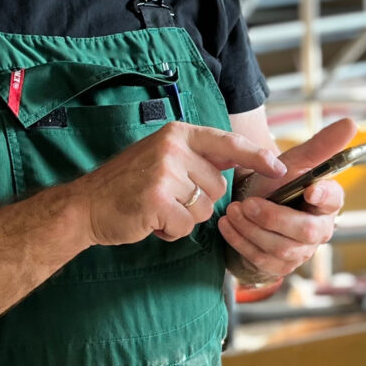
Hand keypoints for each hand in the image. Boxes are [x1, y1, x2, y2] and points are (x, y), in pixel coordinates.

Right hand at [74, 123, 282, 246]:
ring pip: (204, 208)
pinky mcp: (157, 199)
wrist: (85, 205)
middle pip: (218, 186)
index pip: (228, 142)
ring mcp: (164, 172)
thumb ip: (196, 158)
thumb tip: (235, 166)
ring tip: (156, 208)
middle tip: (165, 197)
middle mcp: (173, 148)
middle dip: (198, 200)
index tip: (279, 167)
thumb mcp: (162, 157)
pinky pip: (185, 226)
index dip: (256, 156)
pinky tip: (150, 221)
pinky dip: (170, 231)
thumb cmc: (128, 185)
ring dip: (184, 218)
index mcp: (178, 134)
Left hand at [220, 118, 357, 283]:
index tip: (309, 190)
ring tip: (232, 212)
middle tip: (247, 204)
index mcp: (328, 202)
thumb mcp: (293, 162)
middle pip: (306, 231)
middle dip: (273, 217)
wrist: (248, 209)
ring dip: (252, 229)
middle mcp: (320, 230)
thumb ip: (321, 145)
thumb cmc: (276, 184)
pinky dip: (241, 242)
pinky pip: (263, 260)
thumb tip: (353, 122)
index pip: (334, 200)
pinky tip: (227, 227)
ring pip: (281, 248)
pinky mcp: (281, 267)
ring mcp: (302, 252)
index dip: (323, 196)